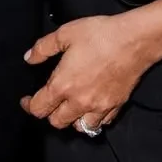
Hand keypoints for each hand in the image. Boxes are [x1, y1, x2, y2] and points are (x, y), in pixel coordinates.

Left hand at [21, 14, 151, 131]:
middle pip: (57, 122)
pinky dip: (94, 119)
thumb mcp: (65, 33)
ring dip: (72, 120)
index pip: (40, 108)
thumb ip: (43, 48)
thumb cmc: (100, 34)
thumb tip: (29, 58)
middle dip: (49, 114)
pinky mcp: (116, 106)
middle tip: (49, 101)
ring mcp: (99, 107)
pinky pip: (101, 123)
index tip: (27, 100)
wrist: (134, 40)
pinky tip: (92, 107)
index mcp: (63, 85)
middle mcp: (80, 102)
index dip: (29, 106)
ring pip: (79, 127)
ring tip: (70, 106)